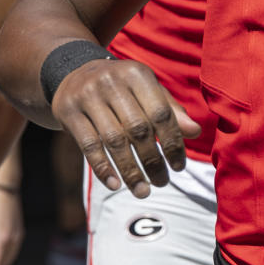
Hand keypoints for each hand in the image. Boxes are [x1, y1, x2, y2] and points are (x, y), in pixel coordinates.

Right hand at [52, 58, 200, 197]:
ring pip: (113, 140)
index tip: (179, 167)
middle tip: (162, 183)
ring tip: (143, 191)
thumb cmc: (122, 88)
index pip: (160, 112)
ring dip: (130, 171)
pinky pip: (88, 145)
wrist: (74, 73)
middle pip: (137, 129)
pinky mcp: (68, 111)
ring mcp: (88, 96)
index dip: (172, 142)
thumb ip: (170, 110)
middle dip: (152, 160)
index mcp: (137, 73)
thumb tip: (195, 132)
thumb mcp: (146, 90)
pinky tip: (116, 185)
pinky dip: (103, 168)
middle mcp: (111, 82)